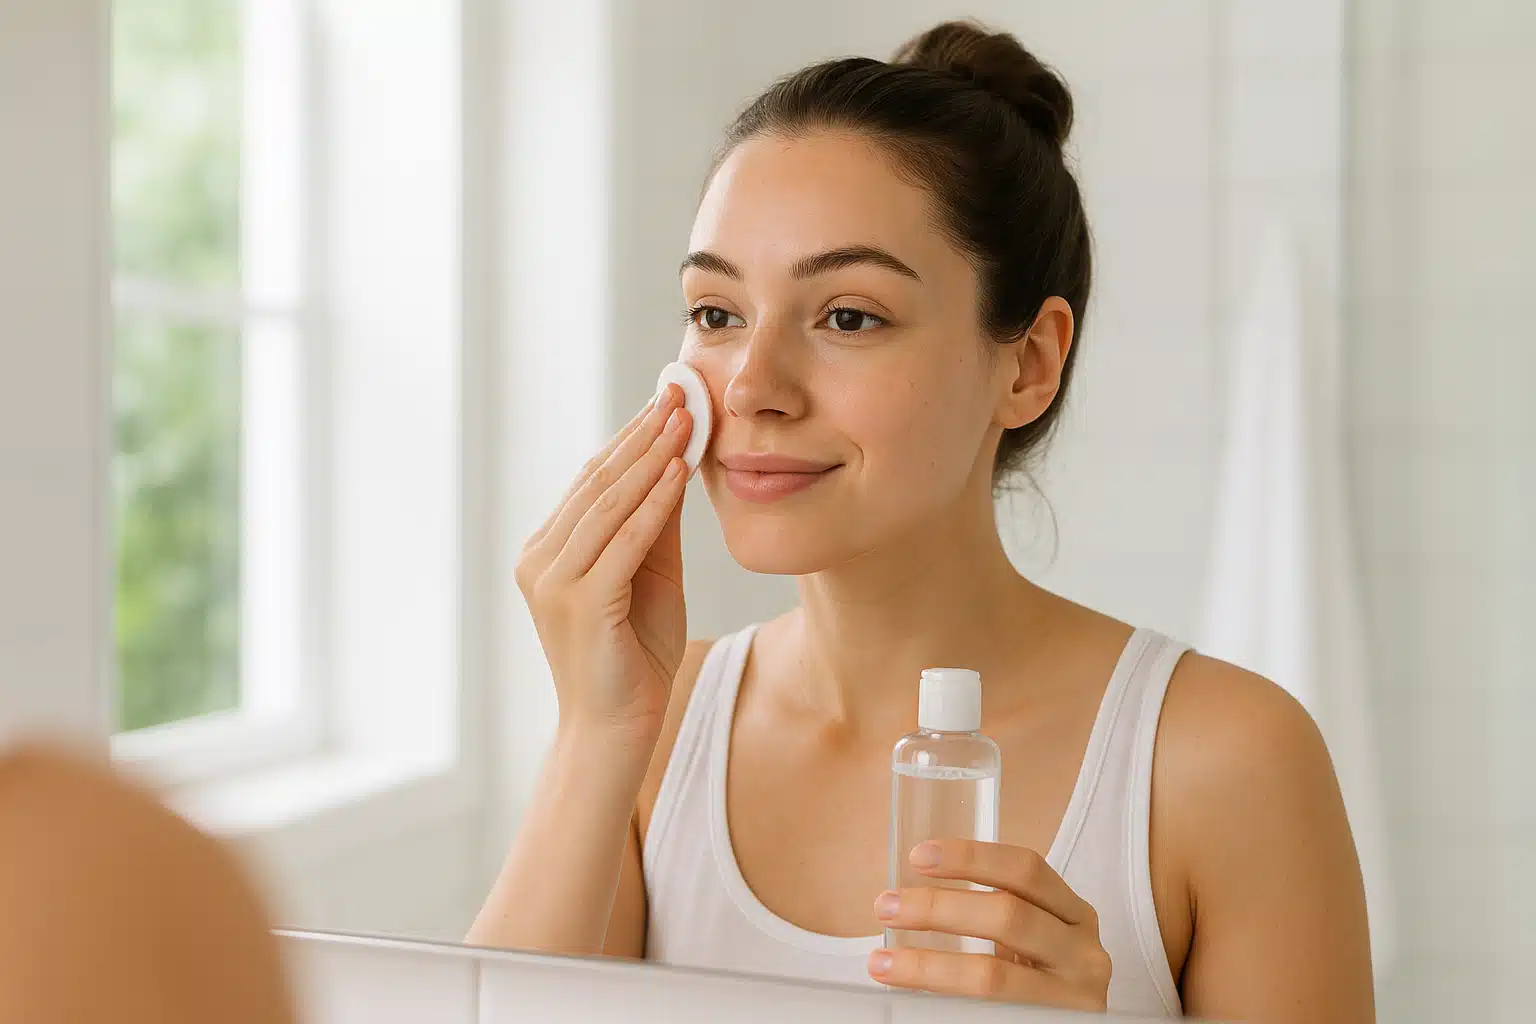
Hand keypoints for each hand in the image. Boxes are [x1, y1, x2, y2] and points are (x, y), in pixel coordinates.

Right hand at [516, 384, 694, 747]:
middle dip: (642, 434)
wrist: (617, 730)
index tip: (666, 399)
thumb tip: (675, 461)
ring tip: (685, 420)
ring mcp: (554, 582)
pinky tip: (679, 472)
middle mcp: (540, 560)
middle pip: (597, 483)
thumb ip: (653, 526)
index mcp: (547, 552)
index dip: (630, 437)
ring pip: (608, 504)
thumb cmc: (634, 656)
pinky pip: (624, 541)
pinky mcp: (580, 603)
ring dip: (651, 457)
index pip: (591, 481)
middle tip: (678, 394)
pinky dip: (654, 503)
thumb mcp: (648, 576)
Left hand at [868, 839, 1111, 1010]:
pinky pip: (993, 1013)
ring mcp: (1077, 996)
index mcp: (1073, 914)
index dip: (972, 858)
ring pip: (993, 975)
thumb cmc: (1042, 985)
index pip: (1026, 869)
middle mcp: (1083, 951)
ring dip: (929, 965)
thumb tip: (909, 902)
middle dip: (938, 907)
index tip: (919, 856)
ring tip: (883, 963)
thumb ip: (994, 919)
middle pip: (1007, 914)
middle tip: (887, 906)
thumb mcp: (1033, 943)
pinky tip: (915, 998)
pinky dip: (948, 1001)